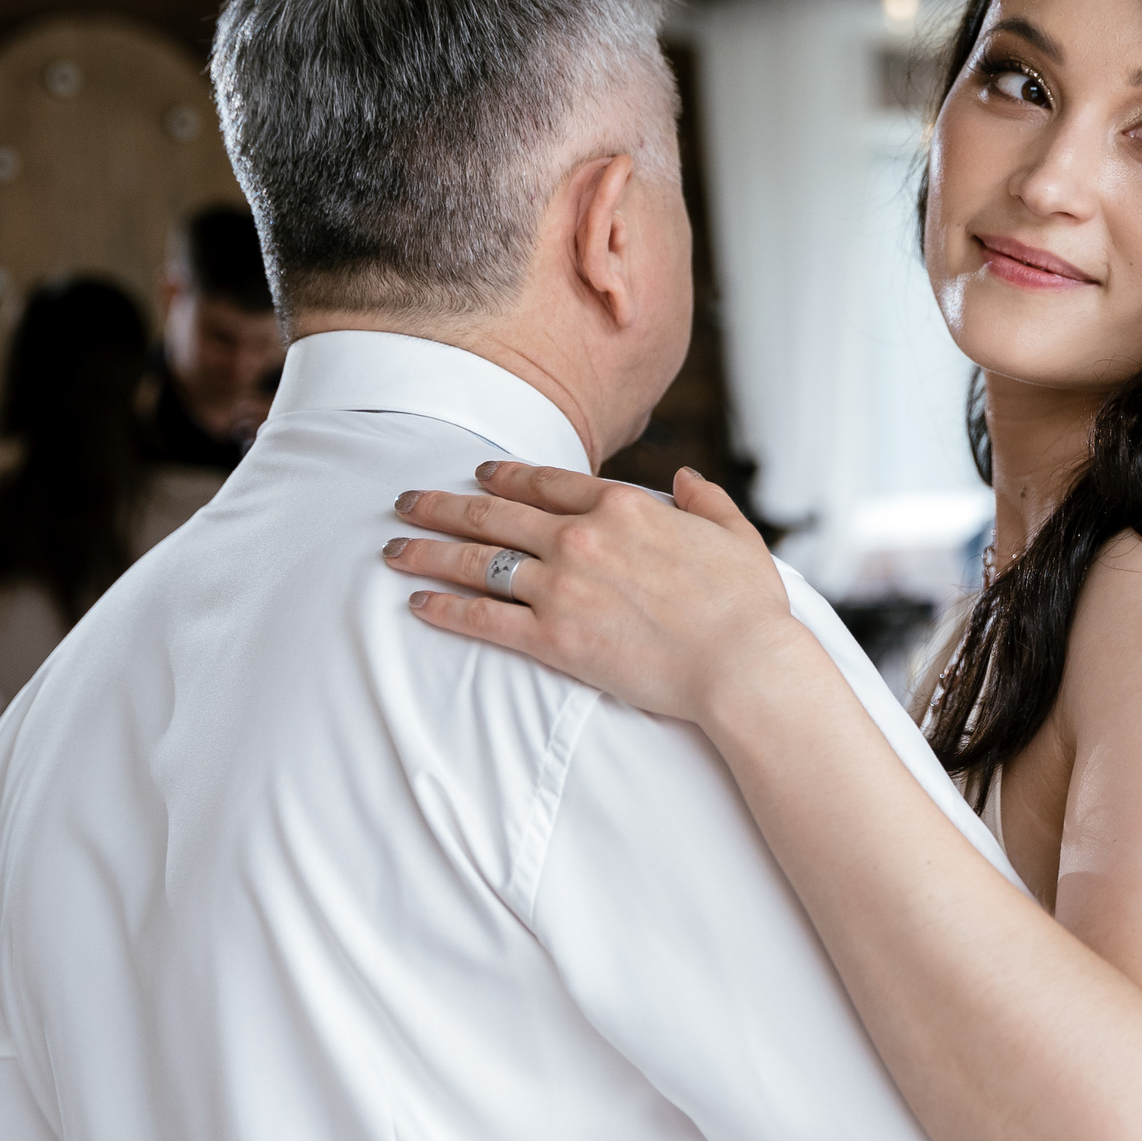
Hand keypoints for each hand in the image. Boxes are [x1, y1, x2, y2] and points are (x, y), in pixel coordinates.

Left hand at [384, 462, 803, 722]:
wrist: (743, 664)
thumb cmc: (747, 605)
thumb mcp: (735, 534)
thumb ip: (705, 501)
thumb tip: (685, 480)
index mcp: (624, 506)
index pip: (546, 482)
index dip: (505, 477)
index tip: (479, 476)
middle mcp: (583, 538)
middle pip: (494, 514)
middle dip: (443, 505)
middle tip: (407, 501)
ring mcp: (563, 588)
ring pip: (477, 561)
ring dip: (429, 552)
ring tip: (394, 549)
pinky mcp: (554, 639)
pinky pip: (485, 618)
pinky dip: (447, 610)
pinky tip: (419, 604)